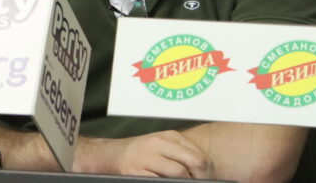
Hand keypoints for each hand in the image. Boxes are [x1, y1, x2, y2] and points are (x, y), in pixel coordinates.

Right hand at [77, 130, 215, 178]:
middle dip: (200, 179)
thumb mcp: (161, 147)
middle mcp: (159, 144)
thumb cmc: (139, 154)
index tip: (207, 181)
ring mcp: (146, 157)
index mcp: (169, 137)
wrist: (108, 155)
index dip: (207, 173)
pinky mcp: (134, 171)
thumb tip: (204, 171)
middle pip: (194, 162)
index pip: (200, 156)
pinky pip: (159, 182)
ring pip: (179, 173)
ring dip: (184, 182)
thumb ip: (181, 154)